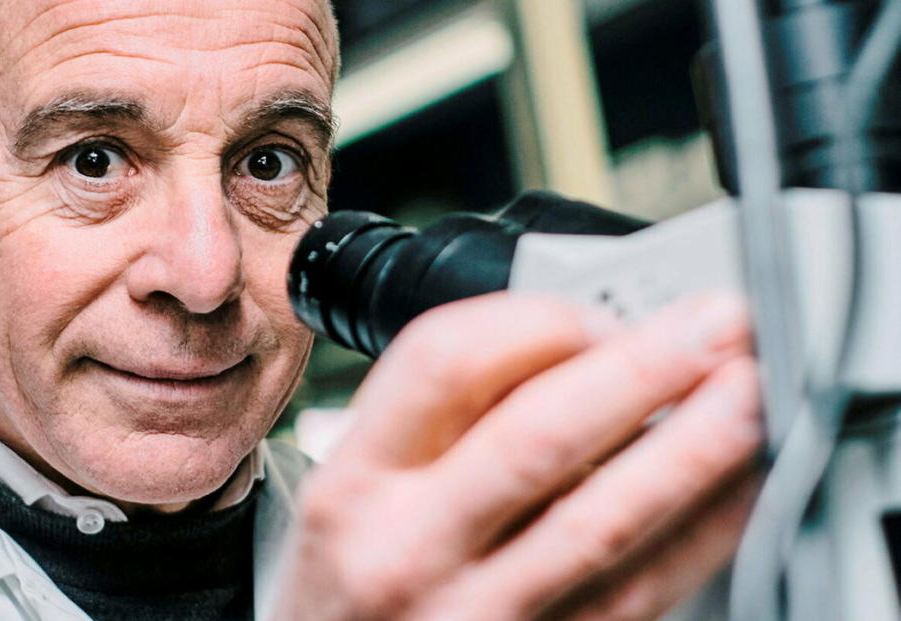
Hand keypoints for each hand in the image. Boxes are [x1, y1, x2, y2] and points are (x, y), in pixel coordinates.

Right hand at [273, 292, 760, 620]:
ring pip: (600, 524)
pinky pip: (637, 593)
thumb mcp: (351, 491)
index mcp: (354, 485)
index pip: (443, 364)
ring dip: (691, 452)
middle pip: (536, 437)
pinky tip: (736, 490)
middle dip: (640, 370)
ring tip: (749, 397)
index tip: (592, 313)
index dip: (536, 321)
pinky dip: (700, 534)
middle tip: (712, 327)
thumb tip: (576, 349)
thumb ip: (436, 420)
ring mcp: (476, 614)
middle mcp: (407, 550)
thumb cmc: (353, 583)